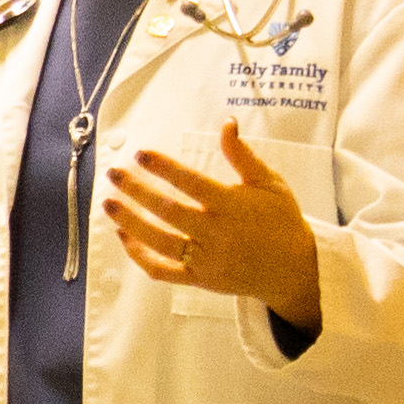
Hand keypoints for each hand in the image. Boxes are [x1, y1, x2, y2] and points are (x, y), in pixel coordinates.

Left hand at [106, 123, 323, 326]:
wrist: (294, 270)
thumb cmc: (282, 221)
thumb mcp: (270, 183)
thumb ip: (242, 155)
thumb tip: (226, 123)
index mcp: (232, 206)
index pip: (190, 182)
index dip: (163, 167)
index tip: (140, 154)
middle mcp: (217, 233)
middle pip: (167, 211)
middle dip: (136, 191)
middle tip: (114, 174)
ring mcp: (206, 260)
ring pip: (159, 242)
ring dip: (130, 222)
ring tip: (109, 203)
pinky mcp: (200, 280)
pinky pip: (162, 271)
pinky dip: (139, 256)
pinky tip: (124, 236)